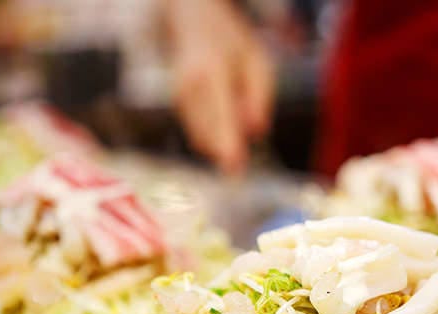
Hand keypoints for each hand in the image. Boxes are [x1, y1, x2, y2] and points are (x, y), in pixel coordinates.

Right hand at [165, 0, 274, 173]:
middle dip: (225, 153)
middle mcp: (190, 86)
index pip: (220, 117)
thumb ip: (260, 97)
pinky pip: (197, 133)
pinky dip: (213, 138)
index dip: (228, 145)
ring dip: (220, 146)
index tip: (235, 167)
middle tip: (239, 168)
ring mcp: (179, 96)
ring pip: (200, 137)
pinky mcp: (177, 105)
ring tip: (236, 129)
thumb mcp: (258, 62)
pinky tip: (225, 124)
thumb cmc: (232, 44)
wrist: (194, 21)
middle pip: (207, 133)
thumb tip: (256, 131)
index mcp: (212, 72)